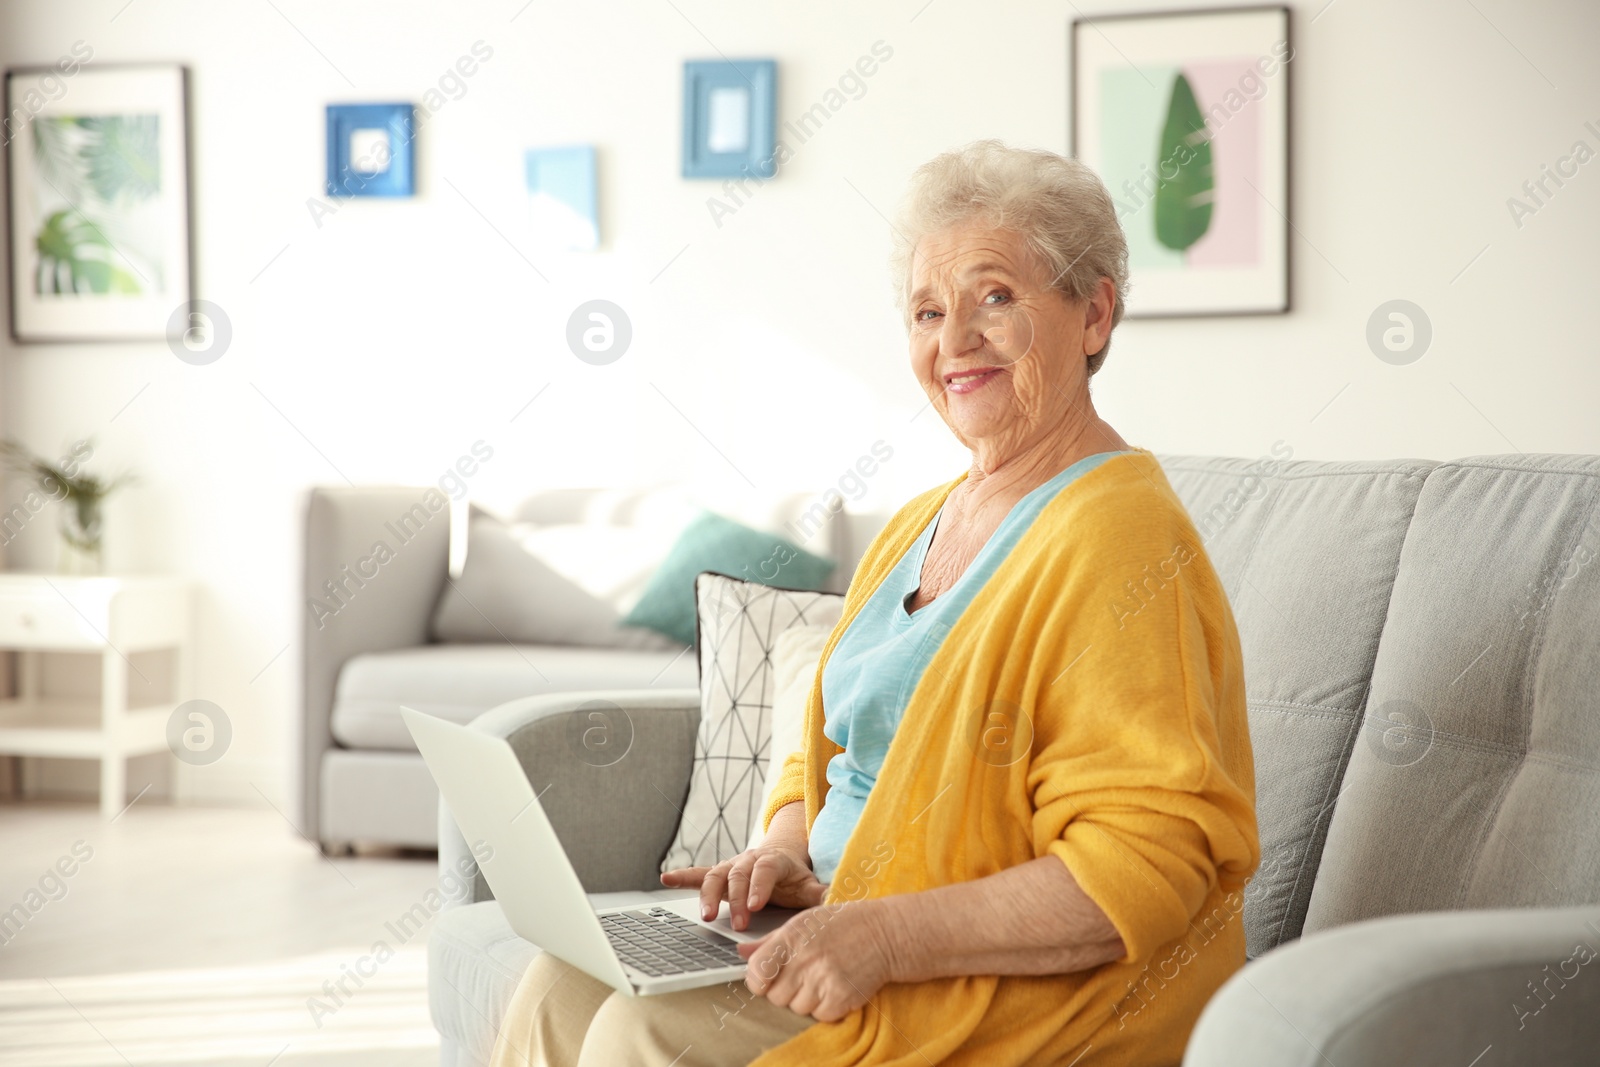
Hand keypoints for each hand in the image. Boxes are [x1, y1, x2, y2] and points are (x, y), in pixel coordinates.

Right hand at [660, 843, 825, 930]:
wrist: (781, 859)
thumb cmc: (794, 877)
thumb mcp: (809, 884)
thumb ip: (819, 893)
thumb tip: (834, 900)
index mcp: (773, 861)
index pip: (765, 871)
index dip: (759, 886)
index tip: (755, 905)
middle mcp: (749, 860)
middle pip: (739, 875)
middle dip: (737, 898)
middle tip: (739, 923)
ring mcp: (732, 866)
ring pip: (717, 876)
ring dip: (709, 894)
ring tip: (707, 915)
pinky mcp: (720, 874)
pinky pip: (699, 874)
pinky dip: (683, 876)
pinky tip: (666, 878)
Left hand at [739, 901, 893, 1021]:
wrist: (885, 933)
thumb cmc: (842, 925)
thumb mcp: (803, 922)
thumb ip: (770, 941)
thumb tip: (741, 953)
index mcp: (791, 937)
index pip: (756, 972)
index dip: (759, 980)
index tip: (766, 979)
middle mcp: (804, 959)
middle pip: (775, 996)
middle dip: (785, 990)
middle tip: (804, 975)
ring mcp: (823, 980)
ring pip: (796, 1008)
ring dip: (806, 999)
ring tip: (823, 978)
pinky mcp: (840, 998)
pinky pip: (818, 1016)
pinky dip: (826, 1008)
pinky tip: (836, 987)